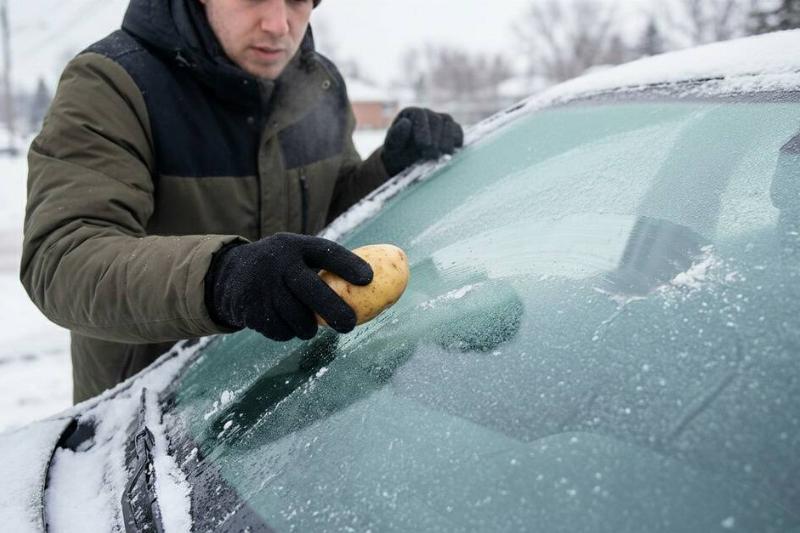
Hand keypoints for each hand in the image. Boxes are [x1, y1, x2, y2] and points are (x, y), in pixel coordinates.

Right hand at [205, 233, 372, 340]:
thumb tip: (376, 288)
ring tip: (309, 323)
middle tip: (350, 325)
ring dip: (309, 328)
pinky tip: (284, 320)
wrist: (230, 275)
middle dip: (336, 311)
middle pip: (313, 291)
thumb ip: (327, 268)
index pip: (326, 252)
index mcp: (296, 246)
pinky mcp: (251, 310)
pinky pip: (282, 331)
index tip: (368, 279)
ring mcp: (263, 287)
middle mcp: (278, 264)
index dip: (348, 265)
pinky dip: (288, 332)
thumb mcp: (299, 256)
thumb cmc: (282, 267)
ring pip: (298, 319)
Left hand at [381, 107, 463, 175]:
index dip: (422, 129)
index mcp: (410, 114)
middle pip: (436, 119)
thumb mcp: (392, 148)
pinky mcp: (450, 130)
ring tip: (443, 154)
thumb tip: (406, 122)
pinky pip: (457, 130)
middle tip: (432, 155)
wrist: (405, 163)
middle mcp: (426, 114)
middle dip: (435, 138)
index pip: (419, 114)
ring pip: (448, 123)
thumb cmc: (397, 153)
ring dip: (447, 139)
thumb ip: (396, 136)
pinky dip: (457, 138)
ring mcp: (439, 120)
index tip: (423, 145)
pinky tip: (455, 149)